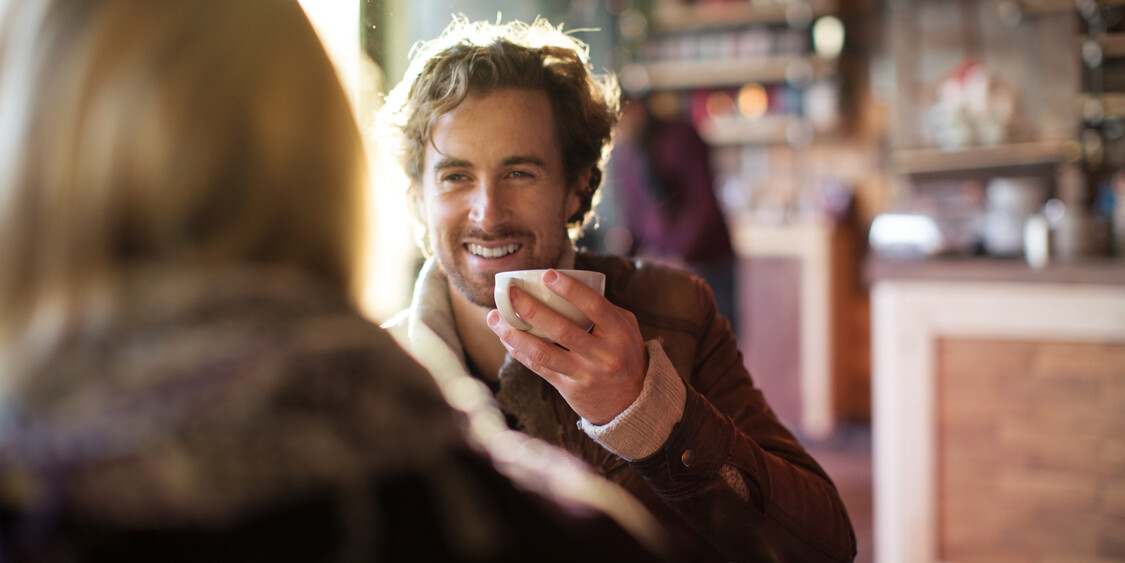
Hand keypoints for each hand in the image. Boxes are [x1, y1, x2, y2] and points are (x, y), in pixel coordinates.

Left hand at [487, 269, 647, 424]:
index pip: (594, 306)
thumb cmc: (626, 355)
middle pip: (562, 329)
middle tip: (511, 292)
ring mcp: (585, 374)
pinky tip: (505, 337)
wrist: (633, 404)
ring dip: (514, 333)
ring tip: (494, 317)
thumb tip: (569, 285)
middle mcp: (603, 355)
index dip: (569, 289)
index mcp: (619, 333)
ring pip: (543, 352)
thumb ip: (605, 308)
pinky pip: (539, 368)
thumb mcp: (628, 330)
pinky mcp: (569, 390)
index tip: (547, 275)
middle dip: (531, 309)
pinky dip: (519, 351)